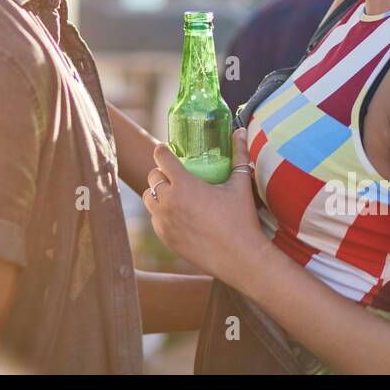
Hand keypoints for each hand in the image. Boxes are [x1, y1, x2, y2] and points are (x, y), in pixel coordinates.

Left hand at [140, 127, 264, 283]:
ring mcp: (163, 221)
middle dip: (162, 172)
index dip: (163, 151)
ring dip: (157, 193)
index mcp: (184, 184)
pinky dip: (161, 213)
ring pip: (148, 198)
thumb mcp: (240, 184)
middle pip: (152, 177)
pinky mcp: (164, 238)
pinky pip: (154, 219)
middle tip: (174, 174)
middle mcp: (168, 201)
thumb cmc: (241, 219)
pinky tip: (175, 214)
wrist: (239, 258)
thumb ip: (238, 155)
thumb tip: (240, 131)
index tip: (166, 150)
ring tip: (172, 193)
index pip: (161, 158)